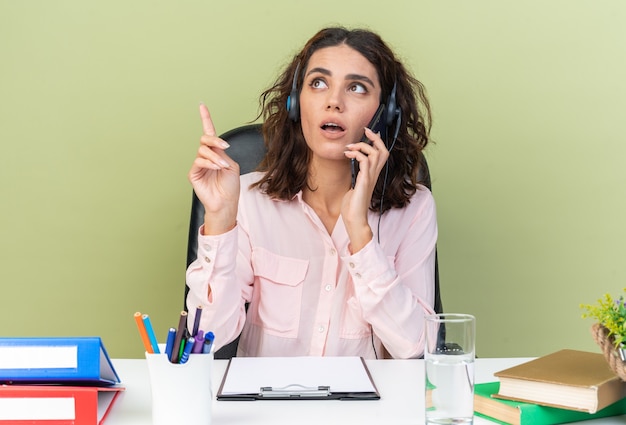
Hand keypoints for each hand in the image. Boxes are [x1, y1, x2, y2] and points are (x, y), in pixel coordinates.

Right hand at [188, 104, 239, 234]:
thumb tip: (215, 147)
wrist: (226, 202)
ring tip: (221, 166)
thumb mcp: (231, 165)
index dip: (206, 119)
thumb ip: (222, 153)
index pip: (210, 133)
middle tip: (224, 146)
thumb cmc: (230, 186)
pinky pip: (199, 161)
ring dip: (214, 157)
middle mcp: (206, 157)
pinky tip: (216, 168)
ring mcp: (199, 165)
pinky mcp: (194, 173)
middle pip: (205, 139)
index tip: (202, 106)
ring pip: (202, 150)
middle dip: (214, 140)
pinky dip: (209, 163)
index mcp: (217, 153)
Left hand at [342, 128, 389, 250]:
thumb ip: (356, 176)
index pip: (382, 154)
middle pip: (383, 150)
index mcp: (373, 175)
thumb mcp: (354, 186)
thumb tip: (351, 166)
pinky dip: (357, 154)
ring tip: (350, 147)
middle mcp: (374, 175)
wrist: (355, 218)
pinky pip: (365, 161)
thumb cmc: (353, 206)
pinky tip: (348, 155)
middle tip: (364, 131)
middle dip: (375, 138)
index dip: (377, 141)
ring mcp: (370, 177)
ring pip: (375, 153)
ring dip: (362, 146)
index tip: (368, 133)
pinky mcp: (365, 180)